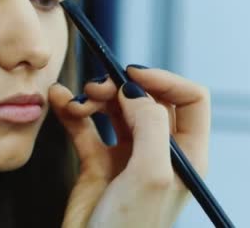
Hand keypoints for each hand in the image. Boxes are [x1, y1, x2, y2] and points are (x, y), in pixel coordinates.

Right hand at [48, 66, 210, 227]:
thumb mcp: (151, 174)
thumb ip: (150, 124)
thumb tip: (134, 89)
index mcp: (185, 154)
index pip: (189, 100)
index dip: (164, 80)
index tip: (132, 74)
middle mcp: (159, 151)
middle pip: (146, 99)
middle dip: (120, 87)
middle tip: (96, 89)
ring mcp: (128, 156)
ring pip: (114, 109)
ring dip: (93, 98)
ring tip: (74, 102)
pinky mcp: (97, 163)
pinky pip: (86, 126)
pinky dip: (73, 111)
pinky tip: (60, 102)